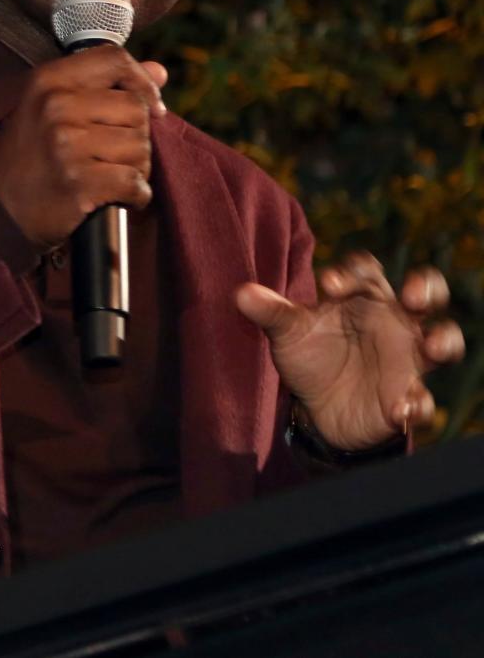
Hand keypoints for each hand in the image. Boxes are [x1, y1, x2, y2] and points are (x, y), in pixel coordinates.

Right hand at [0, 45, 166, 249]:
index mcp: (48, 81)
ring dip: (136, 168)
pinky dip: (135, 195)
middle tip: (112, 155)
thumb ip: (106, 84)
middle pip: (136, 108)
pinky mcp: (79, 183)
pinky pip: (135, 183)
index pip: (114, 59)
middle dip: (136, 136)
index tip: (150, 105)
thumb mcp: (54, 108)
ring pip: (141, 147)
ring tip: (108, 175)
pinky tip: (116, 197)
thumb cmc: (32, 157)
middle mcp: (56, 106)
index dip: (141, 80)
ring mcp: (66, 145)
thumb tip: (159, 72)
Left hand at [235, 252, 464, 450]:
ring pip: (443, 340)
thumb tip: (240, 293)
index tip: (329, 285)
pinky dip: (417, 404)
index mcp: (362, 297)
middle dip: (427, 288)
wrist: (317, 410)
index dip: (353, 272)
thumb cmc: (309, 355)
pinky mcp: (407, 398)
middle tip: (413, 295)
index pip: (367, 272)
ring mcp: (406, 360)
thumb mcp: (287, 333)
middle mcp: (392, 322)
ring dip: (443, 340)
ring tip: (431, 346)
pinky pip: (423, 400)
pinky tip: (400, 409)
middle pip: (426, 293)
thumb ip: (270, 312)